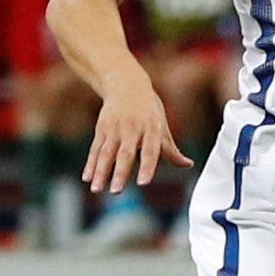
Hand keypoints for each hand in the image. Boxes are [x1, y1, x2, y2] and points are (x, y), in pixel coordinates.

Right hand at [84, 76, 191, 192]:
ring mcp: (114, 128)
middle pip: (124, 154)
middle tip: (116, 191)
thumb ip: (170, 149)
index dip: (147, 167)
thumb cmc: (148, 109)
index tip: (143, 183)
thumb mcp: (161, 125)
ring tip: (95, 189)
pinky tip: (86, 178)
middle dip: (119, 173)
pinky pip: (95, 149)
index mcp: (151, 128)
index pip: (150, 151)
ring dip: (100, 172)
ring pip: (106, 153)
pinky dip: (90, 163)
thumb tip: (187, 164)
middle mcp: (132, 128)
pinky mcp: (101, 128)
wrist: (126, 84)